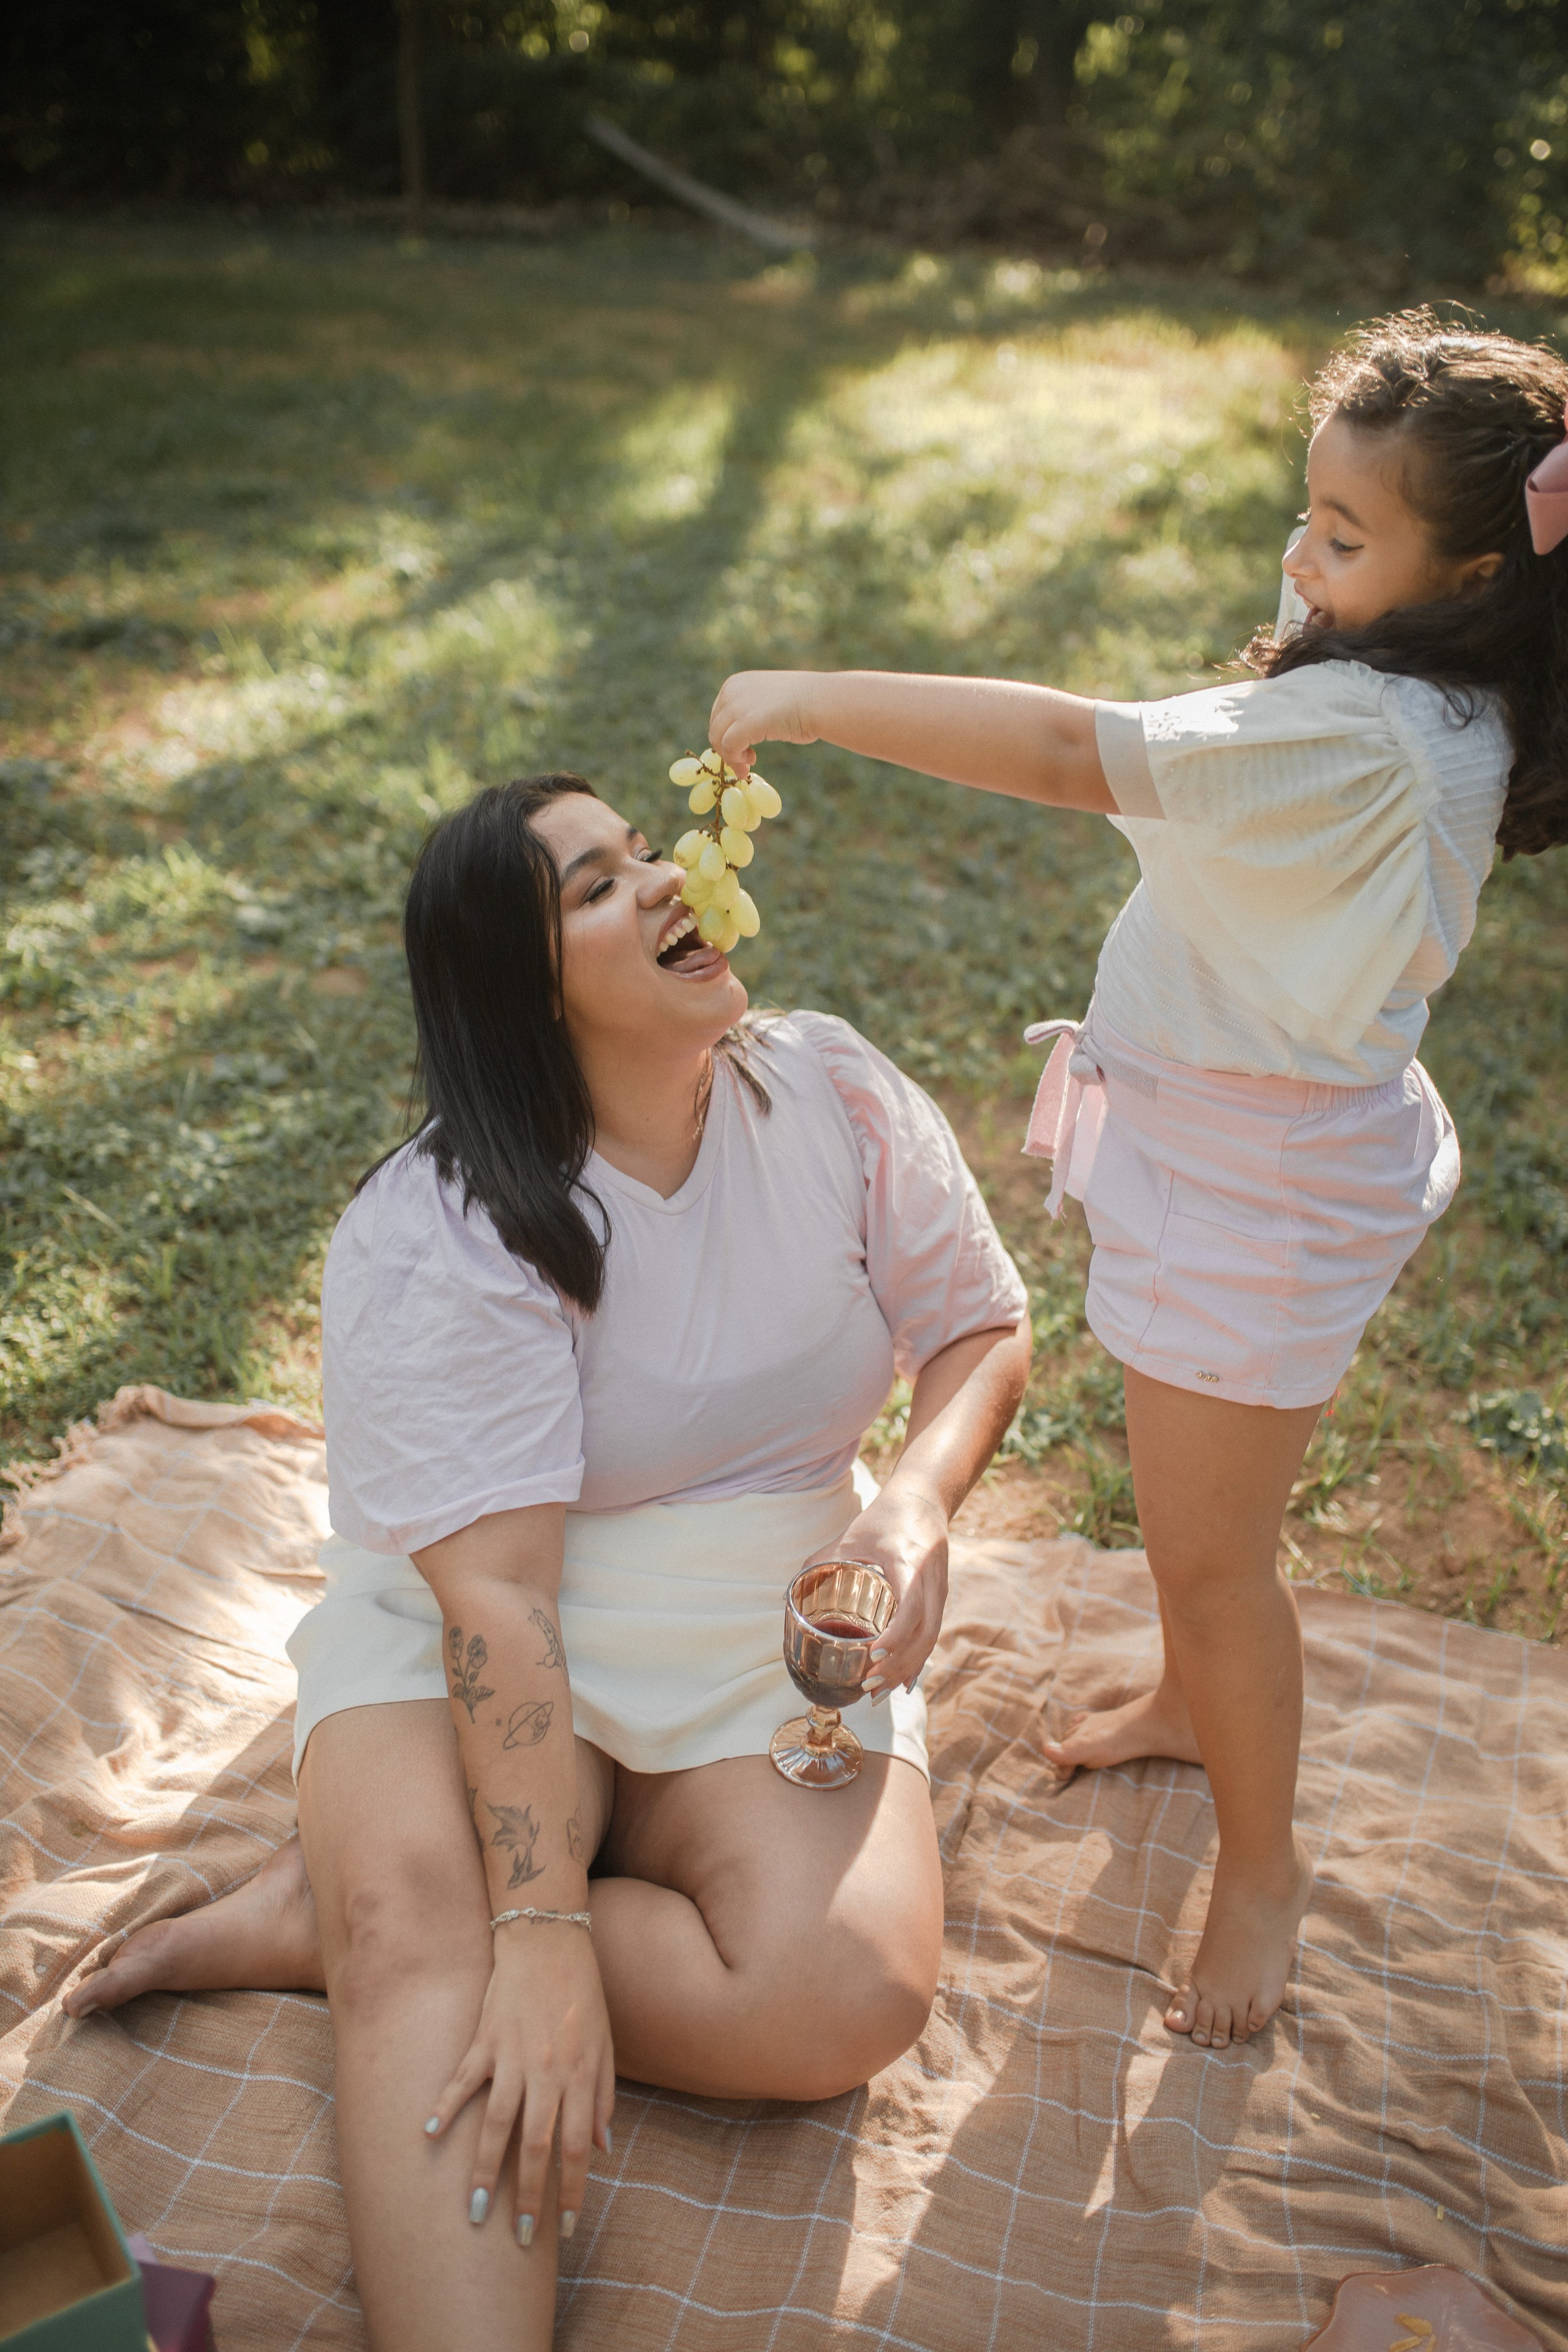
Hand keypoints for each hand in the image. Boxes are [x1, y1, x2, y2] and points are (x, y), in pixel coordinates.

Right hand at [423, 1922, 613, 2246]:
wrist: (550, 1937)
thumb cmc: (582, 1992)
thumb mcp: (605, 2043)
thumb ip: (604, 2096)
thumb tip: (603, 2147)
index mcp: (582, 2075)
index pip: (578, 2146)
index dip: (572, 2190)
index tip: (565, 2228)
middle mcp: (549, 2071)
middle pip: (537, 2146)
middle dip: (527, 2196)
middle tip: (519, 2238)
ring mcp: (513, 2055)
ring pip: (497, 2124)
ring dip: (484, 2171)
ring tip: (473, 2211)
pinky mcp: (485, 2038)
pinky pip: (462, 2079)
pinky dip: (444, 2106)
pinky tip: (427, 2135)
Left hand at [708, 668, 820, 776]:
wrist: (820, 701)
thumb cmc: (803, 703)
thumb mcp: (767, 702)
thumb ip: (750, 712)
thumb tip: (741, 736)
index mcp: (735, 683)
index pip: (718, 715)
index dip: (726, 735)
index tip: (743, 748)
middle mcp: (731, 691)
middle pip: (715, 728)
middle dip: (727, 749)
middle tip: (745, 763)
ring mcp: (737, 706)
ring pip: (718, 739)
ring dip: (731, 757)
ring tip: (747, 766)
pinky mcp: (745, 723)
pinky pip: (728, 747)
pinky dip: (735, 760)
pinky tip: (750, 764)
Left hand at [806, 1479, 949, 1700]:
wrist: (924, 1497)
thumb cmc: (884, 1516)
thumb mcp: (851, 1535)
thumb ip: (822, 1561)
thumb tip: (787, 1594)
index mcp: (908, 1562)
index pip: (911, 1607)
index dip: (895, 1637)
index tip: (873, 1656)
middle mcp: (930, 1579)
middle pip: (925, 1632)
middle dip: (899, 1664)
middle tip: (870, 1685)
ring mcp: (940, 1589)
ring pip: (931, 1637)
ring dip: (908, 1668)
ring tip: (880, 1691)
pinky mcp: (941, 1595)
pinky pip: (933, 1633)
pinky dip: (917, 1659)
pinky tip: (902, 1680)